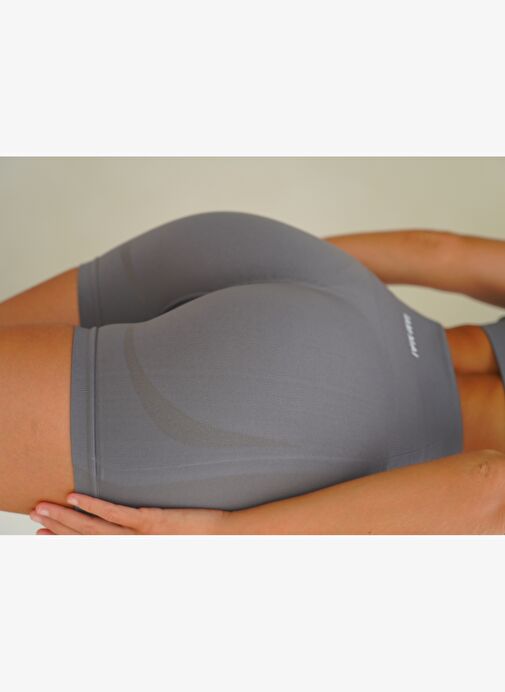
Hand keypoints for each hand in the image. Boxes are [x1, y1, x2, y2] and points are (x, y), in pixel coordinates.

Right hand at [29, 493, 229, 534]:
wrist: (225, 540)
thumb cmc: (202, 543)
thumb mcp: (171, 545)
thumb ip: (150, 540)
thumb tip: (134, 528)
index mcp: (133, 555)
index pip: (91, 549)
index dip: (65, 541)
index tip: (45, 535)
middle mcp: (131, 550)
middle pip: (84, 539)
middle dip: (57, 528)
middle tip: (34, 518)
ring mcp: (138, 536)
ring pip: (92, 528)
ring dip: (64, 518)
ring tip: (42, 508)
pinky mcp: (150, 522)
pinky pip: (115, 514)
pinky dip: (92, 506)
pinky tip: (75, 498)